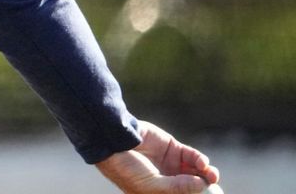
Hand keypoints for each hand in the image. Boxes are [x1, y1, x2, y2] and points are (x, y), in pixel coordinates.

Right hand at [96, 120, 221, 192]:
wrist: (115, 141)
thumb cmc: (127, 170)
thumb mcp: (152, 186)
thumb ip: (178, 188)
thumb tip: (203, 186)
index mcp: (160, 192)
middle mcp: (168, 180)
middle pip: (195, 186)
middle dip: (207, 187)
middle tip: (216, 186)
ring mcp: (171, 165)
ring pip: (197, 172)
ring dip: (207, 174)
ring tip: (211, 174)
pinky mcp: (173, 148)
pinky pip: (193, 156)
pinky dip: (200, 160)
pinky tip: (201, 162)